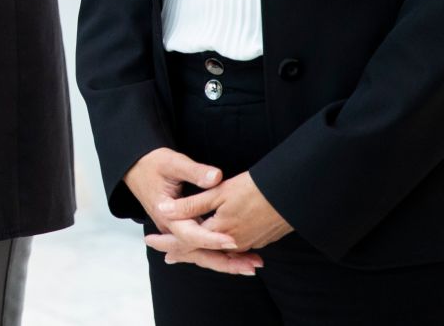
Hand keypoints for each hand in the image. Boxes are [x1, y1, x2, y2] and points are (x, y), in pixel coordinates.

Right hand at [124, 147, 260, 275]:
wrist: (137, 168)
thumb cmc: (153, 164)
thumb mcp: (172, 162)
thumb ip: (195, 171)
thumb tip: (216, 177)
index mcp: (166, 215)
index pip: (191, 234)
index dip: (212, 239)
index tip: (233, 241)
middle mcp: (171, 229)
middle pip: (198, 253)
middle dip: (226, 262)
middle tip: (251, 267)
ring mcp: (176, 232)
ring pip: (201, 254)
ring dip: (226, 262)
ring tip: (251, 267)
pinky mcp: (183, 230)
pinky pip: (201, 249)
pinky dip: (219, 256)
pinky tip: (237, 261)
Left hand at [161, 170, 292, 252]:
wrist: (293, 193)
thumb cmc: (255, 188)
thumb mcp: (219, 192)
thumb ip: (191, 204)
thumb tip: (164, 210)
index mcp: (220, 231)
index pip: (188, 241)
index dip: (169, 242)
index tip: (151, 241)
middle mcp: (234, 243)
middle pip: (202, 252)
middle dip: (183, 253)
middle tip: (165, 255)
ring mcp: (248, 243)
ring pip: (218, 253)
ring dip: (201, 254)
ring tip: (184, 254)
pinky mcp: (258, 239)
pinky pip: (232, 250)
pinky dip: (218, 250)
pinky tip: (215, 246)